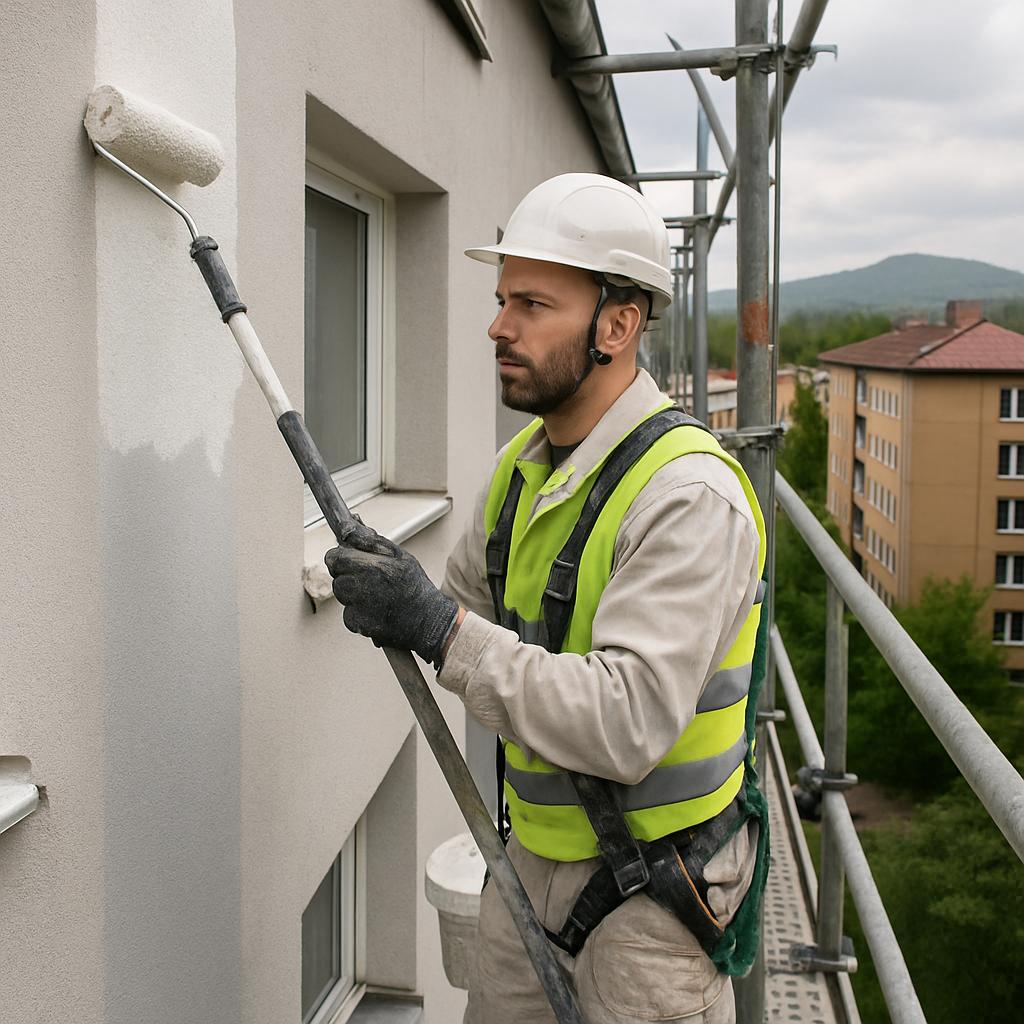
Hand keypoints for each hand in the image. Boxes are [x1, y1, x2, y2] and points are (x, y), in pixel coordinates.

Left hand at [325, 522, 458, 666]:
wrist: (429, 621)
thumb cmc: (415, 586)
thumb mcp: (399, 555)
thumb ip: (371, 540)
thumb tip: (352, 522)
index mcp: (371, 566)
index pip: (334, 557)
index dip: (341, 557)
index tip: (351, 560)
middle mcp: (361, 587)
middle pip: (336, 577)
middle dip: (348, 576)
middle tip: (371, 580)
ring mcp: (357, 609)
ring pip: (342, 596)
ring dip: (353, 595)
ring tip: (376, 596)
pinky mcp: (357, 625)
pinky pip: (348, 615)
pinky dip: (358, 613)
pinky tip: (376, 611)